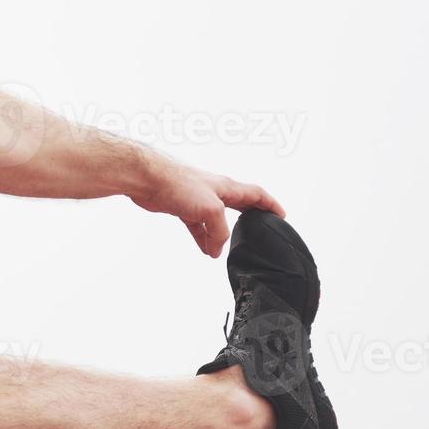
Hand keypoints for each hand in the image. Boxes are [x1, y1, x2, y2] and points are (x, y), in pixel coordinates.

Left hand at [131, 165, 284, 257]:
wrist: (147, 179)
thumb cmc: (178, 183)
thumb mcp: (210, 210)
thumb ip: (219, 231)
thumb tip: (217, 249)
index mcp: (227, 187)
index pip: (257, 194)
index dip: (271, 205)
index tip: (282, 215)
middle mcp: (215, 191)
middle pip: (239, 205)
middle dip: (250, 217)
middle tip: (260, 229)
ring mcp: (197, 199)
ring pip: (216, 219)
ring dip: (221, 235)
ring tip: (225, 250)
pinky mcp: (181, 206)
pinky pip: (197, 225)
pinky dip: (202, 237)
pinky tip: (205, 249)